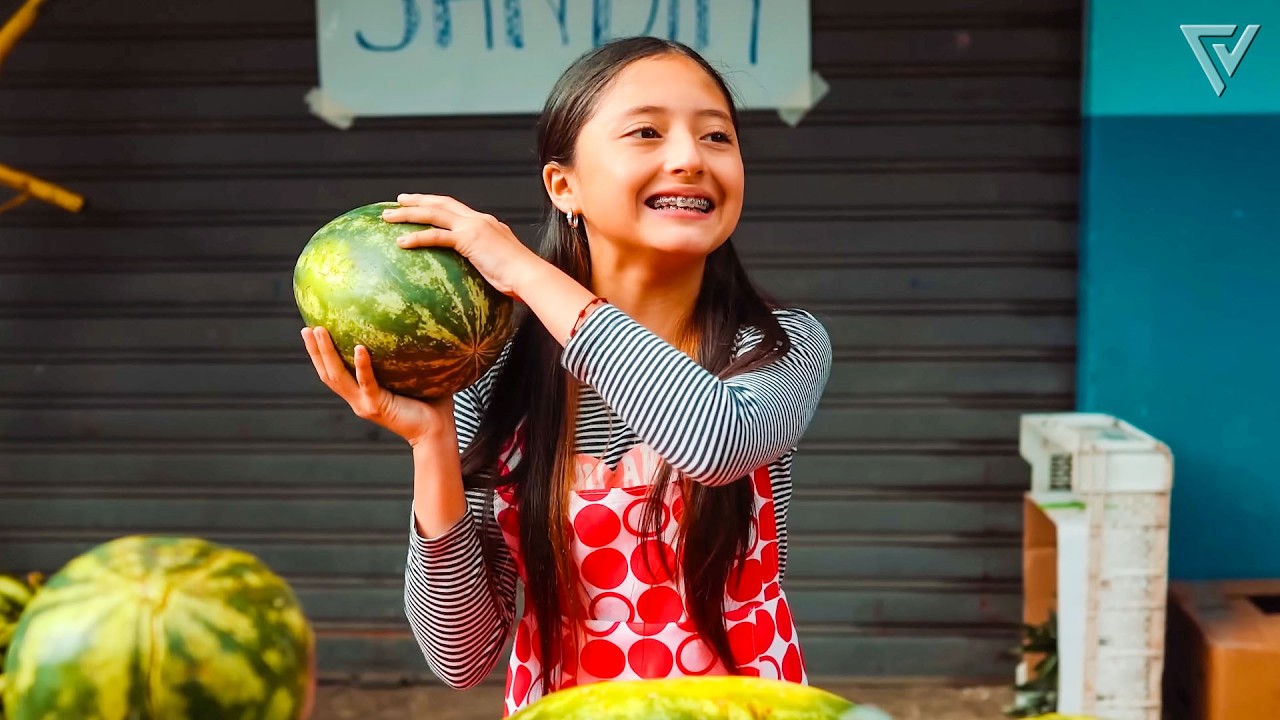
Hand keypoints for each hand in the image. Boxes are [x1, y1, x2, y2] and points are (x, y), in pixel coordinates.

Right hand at [300, 326, 453, 446]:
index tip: (311, 331)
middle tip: (306, 328)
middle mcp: (358, 400)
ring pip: (338, 377)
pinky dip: (362, 366)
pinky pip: (367, 383)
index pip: (334, 373)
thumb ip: (405, 356)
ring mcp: (365, 404)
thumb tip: (413, 325)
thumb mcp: (410, 376)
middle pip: (327, 374)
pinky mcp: (378, 407)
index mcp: (362, 394)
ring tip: (319, 331)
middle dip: (315, 351)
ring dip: (327, 353)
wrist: (436, 433)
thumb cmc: (429, 403)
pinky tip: (359, 347)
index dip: (320, 355)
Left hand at [382, 193, 543, 298]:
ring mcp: (473, 227)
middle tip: (398, 200)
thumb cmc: (519, 279)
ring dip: (408, 213)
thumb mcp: (500, 266)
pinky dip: (417, 237)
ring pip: (434, 213)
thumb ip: (487, 264)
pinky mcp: (469, 239)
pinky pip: (437, 235)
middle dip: (418, 200)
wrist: (530, 275)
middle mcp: (478, 219)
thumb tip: (480, 277)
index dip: (436, 203)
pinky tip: (401, 242)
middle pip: (441, 203)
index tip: (421, 203)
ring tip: (387, 216)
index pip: (456, 208)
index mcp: (486, 223)